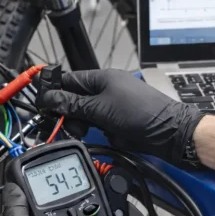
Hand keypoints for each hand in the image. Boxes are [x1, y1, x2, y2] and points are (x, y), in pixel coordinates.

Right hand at [37, 69, 204, 165]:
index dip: (55, 91)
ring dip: (83, 125)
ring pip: (86, 116)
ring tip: (88, 132)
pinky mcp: (119, 123)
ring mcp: (113, 107)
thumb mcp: (101, 109)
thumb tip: (50, 99)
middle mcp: (107, 90)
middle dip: (70, 113)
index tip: (43, 105)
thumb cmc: (142, 114)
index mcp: (102, 78)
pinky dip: (96, 133)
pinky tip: (101, 138)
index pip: (69, 80)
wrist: (170, 134)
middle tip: (69, 124)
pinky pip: (98, 127)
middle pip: (75, 100)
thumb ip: (73, 104)